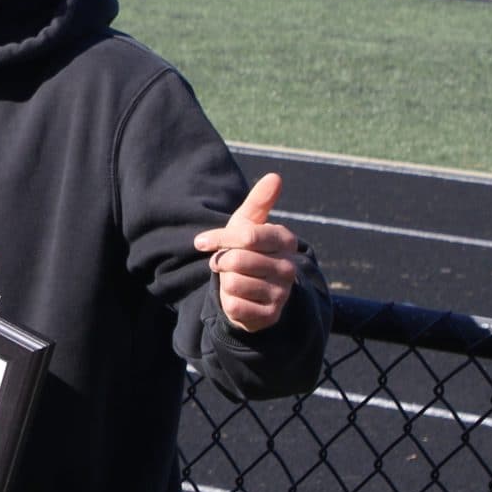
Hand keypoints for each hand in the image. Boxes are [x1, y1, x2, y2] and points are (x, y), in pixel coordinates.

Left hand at [193, 173, 300, 333]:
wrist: (252, 291)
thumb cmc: (246, 251)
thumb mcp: (247, 225)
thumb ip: (259, 202)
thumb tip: (275, 176)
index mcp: (285, 240)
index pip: (246, 236)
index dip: (219, 239)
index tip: (201, 242)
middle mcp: (289, 267)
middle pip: (236, 261)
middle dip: (220, 262)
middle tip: (224, 264)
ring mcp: (283, 293)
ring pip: (233, 284)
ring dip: (224, 282)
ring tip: (234, 280)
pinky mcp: (271, 315)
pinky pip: (234, 306)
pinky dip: (228, 302)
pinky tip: (239, 299)